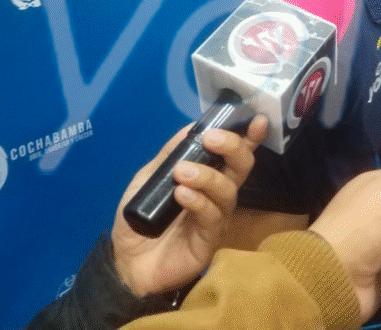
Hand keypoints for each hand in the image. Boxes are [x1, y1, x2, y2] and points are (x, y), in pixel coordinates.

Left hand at [111, 115, 267, 296]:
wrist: (125, 262)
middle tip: (212, 139)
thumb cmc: (139, 219)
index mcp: (208, 177)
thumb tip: (190, 126)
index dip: (249, 136)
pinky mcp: (210, 240)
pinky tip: (182, 195)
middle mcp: (218, 195)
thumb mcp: (147, 179)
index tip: (256, 119)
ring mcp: (217, 218)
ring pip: (228, 190)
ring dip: (207, 176)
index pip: (234, 154)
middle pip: (241, 167)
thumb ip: (168, 155)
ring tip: (182, 172)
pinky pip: (212, 216)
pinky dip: (199, 201)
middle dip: (232, 148)